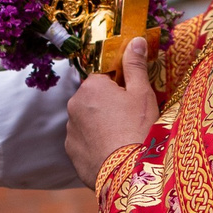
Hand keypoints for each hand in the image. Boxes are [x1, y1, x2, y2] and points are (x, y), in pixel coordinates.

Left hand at [65, 36, 158, 184]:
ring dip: (100, 126)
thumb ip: (135, 65)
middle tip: (129, 121)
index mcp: (91, 87)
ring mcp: (70, 130)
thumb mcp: (142, 93)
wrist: (128, 172)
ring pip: (87, 121)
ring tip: (121, 139)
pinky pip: (83, 142)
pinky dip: (95, 144)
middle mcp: (74, 105)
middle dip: (107, 107)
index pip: (103, 79)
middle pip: (93, 100)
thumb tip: (135, 40)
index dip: (119, 88)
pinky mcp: (71, 152)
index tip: (132, 101)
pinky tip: (112, 152)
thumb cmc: (138, 128)